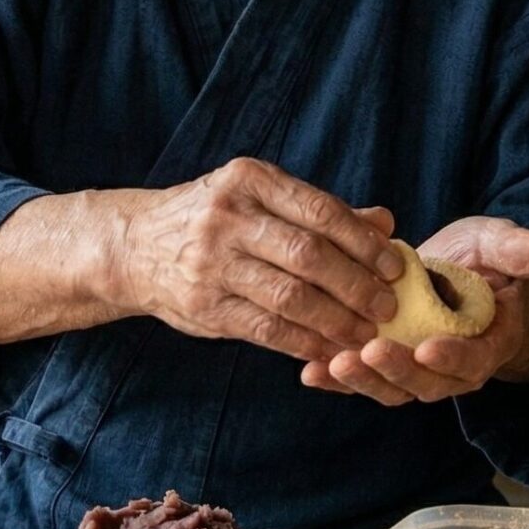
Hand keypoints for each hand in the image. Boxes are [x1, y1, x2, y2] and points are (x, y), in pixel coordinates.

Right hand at [109, 158, 401, 361]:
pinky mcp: (204, 306)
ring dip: (336, 320)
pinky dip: (304, 342)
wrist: (134, 247)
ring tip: (365, 333)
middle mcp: (228, 217)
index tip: (394, 266)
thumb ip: (321, 210)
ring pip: (290, 296)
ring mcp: (212, 263)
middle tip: (387, 306)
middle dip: (356, 285)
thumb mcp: (259, 197)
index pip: (321, 211)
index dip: (364, 242)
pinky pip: (266, 329)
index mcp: (250, 179)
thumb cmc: (213, 218)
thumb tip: (385, 222)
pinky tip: (328, 349)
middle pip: (309, 255)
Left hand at [297, 216, 528, 404]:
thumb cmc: (482, 260)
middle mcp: (453, 367)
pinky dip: (336, 381)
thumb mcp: (498, 245)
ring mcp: (417, 370)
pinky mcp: (385, 365)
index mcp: (489, 341)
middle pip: (427, 383)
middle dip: (397, 371)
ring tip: (333, 364)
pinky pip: (363, 379)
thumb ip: (515, 250)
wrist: (457, 276)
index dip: (453, 357)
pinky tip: (309, 373)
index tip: (429, 347)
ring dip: (363, 381)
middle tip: (370, 352)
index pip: (475, 359)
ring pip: (392, 388)